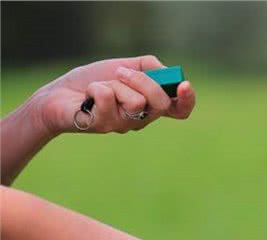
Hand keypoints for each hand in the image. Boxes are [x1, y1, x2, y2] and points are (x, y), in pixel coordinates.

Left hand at [33, 55, 195, 134]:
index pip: (180, 110)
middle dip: (143, 81)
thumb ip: (150, 67)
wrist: (59, 93)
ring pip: (136, 101)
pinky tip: (87, 95)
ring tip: (100, 86)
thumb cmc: (94, 80)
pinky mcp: (104, 126)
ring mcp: (123, 125)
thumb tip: (166, 72)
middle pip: (161, 104)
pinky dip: (96, 87)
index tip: (183, 85)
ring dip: (115, 83)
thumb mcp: (126, 65)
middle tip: (121, 72)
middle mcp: (141, 119)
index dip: (187, 100)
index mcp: (151, 105)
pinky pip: (108, 98)